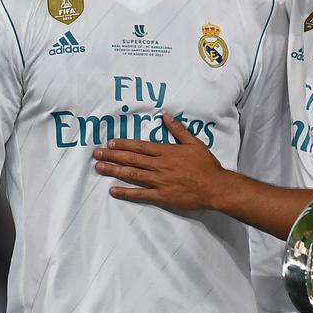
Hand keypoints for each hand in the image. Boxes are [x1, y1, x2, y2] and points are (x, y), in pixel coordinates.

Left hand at [93, 113, 225, 209]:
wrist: (215, 187)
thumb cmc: (206, 165)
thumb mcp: (194, 143)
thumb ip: (179, 130)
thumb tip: (166, 116)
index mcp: (167, 152)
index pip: (140, 147)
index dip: (123, 144)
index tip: (110, 143)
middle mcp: (160, 165)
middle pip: (131, 159)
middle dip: (112, 156)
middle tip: (96, 154)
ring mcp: (159, 181)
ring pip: (132, 174)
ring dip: (114, 170)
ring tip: (99, 168)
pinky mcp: (161, 196)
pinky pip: (140, 194)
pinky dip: (126, 192)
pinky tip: (113, 190)